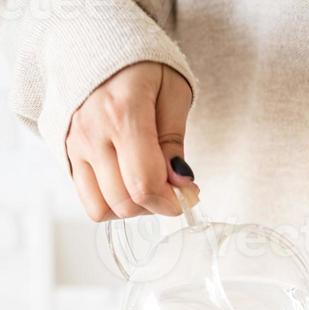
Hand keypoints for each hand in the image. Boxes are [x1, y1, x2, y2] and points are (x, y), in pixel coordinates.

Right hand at [66, 62, 198, 221]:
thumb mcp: (172, 93)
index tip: (186, 196)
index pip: (144, 183)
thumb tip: (181, 184)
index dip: (171, 202)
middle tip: (171, 190)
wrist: (96, 45)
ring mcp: (74, 145)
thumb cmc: (140, 67)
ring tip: (146, 186)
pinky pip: (88, 200)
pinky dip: (112, 203)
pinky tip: (127, 184)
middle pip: (125, 201)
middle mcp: (91, 132)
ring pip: (102, 208)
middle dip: (155, 206)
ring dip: (132, 209)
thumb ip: (175, 142)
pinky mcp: (66, 154)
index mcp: (122, 112)